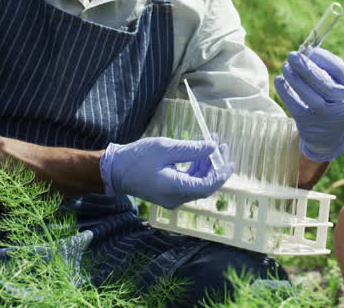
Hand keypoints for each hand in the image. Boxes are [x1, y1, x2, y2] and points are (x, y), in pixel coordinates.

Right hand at [100, 137, 232, 208]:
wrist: (114, 170)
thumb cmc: (138, 158)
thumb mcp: (166, 148)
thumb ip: (192, 150)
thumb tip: (213, 148)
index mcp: (176, 189)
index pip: (208, 186)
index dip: (221, 173)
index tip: (229, 159)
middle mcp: (176, 198)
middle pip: (204, 185)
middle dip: (215, 165)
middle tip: (222, 145)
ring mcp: (172, 198)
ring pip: (197, 183)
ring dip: (206, 165)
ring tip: (211, 143)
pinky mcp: (168, 193)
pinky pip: (188, 183)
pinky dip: (195, 169)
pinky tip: (198, 153)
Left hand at [274, 47, 343, 161]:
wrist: (330, 139)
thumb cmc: (332, 104)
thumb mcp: (338, 89)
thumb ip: (327, 71)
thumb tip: (307, 50)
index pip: (339, 69)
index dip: (322, 57)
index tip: (307, 49)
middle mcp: (343, 104)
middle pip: (323, 82)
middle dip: (305, 66)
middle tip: (292, 55)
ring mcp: (326, 116)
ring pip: (309, 95)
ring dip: (294, 78)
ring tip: (285, 67)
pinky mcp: (310, 125)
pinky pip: (295, 106)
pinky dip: (285, 92)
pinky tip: (279, 81)